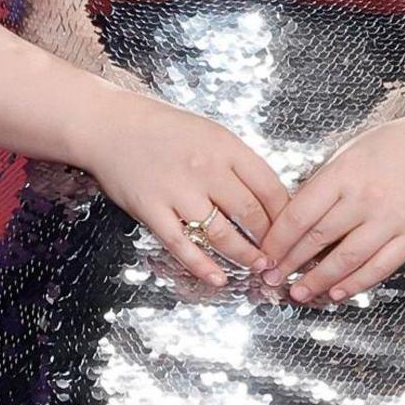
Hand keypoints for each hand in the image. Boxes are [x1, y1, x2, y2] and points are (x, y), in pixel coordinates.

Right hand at [71, 90, 291, 286]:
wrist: (109, 125)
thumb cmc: (162, 128)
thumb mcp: (210, 133)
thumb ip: (237, 162)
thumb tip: (269, 196)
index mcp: (225, 146)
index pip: (269, 186)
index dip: (286, 213)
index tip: (294, 229)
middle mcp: (205, 169)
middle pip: (250, 213)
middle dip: (271, 240)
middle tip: (281, 256)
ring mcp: (178, 192)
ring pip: (222, 234)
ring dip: (245, 256)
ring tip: (259, 267)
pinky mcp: (152, 211)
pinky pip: (183, 246)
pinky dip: (203, 267)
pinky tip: (219, 279)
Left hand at [258, 114, 404, 304]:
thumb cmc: (391, 148)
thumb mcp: (348, 154)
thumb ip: (322, 185)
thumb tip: (291, 220)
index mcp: (344, 173)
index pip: (300, 213)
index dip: (278, 239)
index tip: (264, 254)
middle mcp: (366, 197)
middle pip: (318, 238)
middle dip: (290, 263)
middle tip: (272, 279)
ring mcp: (391, 219)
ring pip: (347, 259)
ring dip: (319, 281)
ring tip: (299, 293)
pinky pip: (379, 267)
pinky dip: (356, 283)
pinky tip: (337, 292)